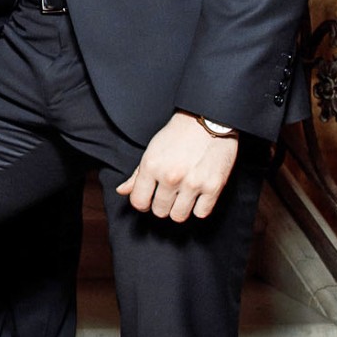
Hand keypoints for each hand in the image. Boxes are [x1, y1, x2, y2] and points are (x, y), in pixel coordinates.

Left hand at [116, 112, 238, 220]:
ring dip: (179, 209)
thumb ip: (137, 174)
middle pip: (159, 211)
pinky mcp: (213, 187)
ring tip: (182, 197)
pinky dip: (199, 208)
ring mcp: (192, 183)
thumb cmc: (178, 134)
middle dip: (162, 205)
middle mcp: (170, 177)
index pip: (138, 202)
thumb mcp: (152, 150)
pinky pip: (201, 213)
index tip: (149, 199)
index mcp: (151, 166)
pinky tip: (197, 197)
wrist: (209, 120)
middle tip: (168, 195)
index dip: (142, 203)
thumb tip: (122, 191)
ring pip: (178, 216)